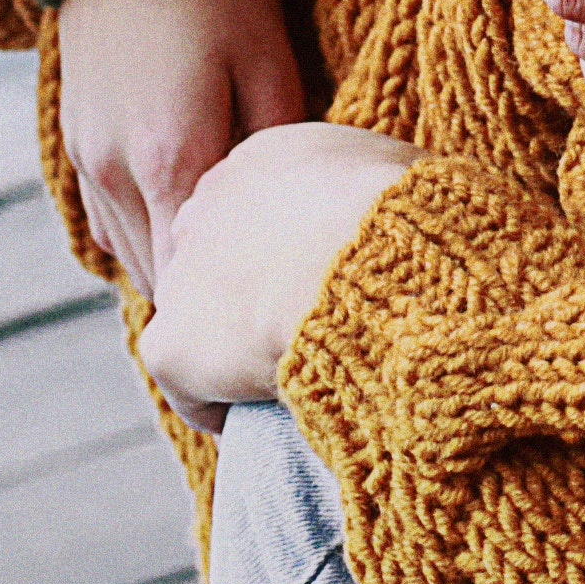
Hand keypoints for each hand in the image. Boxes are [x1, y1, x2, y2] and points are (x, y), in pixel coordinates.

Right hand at [50, 0, 308, 293]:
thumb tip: (288, 209)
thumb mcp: (269, 60)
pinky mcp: (76, 139)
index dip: (230, 316)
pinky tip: (183, 237)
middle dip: (205, 306)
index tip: (268, 332)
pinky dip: (142, 240)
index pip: (195, 279)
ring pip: (128, 255)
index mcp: (173, 159)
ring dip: (172, 276)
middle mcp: (117, 172)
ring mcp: (88, 158)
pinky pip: (106, 221)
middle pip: (159, 279)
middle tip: (257, 322)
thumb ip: (278, 145)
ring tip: (227, 288)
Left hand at [135, 121, 415, 419]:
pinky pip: (189, 389)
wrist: (378, 271)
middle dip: (248, 296)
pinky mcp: (173, 344)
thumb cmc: (412, 225)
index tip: (318, 288)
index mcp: (263, 162)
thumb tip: (405, 220)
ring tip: (289, 382)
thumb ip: (378, 191)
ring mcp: (182, 276)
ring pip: (198, 321)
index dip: (284, 256)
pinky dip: (220, 409)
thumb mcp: (403, 179)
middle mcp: (207, 207)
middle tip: (301, 334)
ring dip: (233, 351)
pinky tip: (263, 422)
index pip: (255, 209)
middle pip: (215, 260)